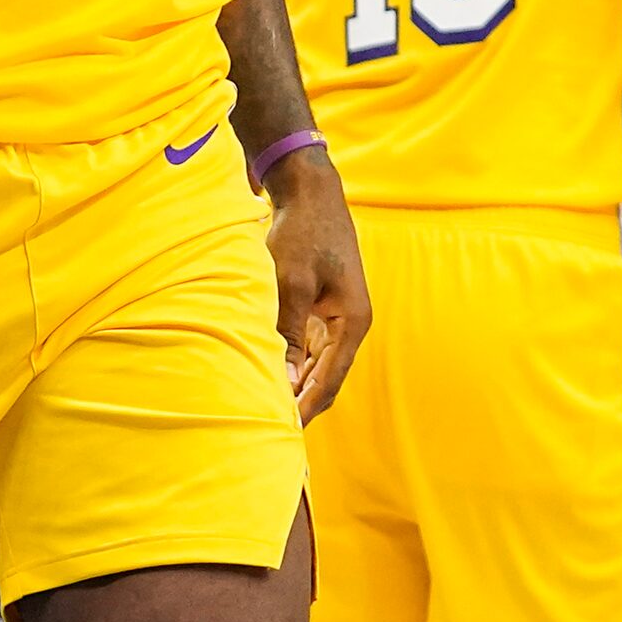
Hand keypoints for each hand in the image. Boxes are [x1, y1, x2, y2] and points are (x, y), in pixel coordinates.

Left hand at [263, 147, 370, 422]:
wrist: (308, 192)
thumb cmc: (303, 232)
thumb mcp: (292, 281)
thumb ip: (289, 331)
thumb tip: (286, 377)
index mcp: (353, 322)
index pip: (331, 379)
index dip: (308, 406)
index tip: (285, 430)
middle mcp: (349, 324)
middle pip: (326, 376)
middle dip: (302, 401)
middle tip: (272, 427)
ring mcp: (335, 317)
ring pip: (316, 363)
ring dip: (296, 384)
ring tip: (268, 409)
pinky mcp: (320, 307)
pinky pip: (307, 346)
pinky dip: (292, 362)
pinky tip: (271, 375)